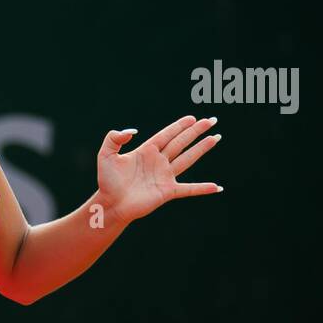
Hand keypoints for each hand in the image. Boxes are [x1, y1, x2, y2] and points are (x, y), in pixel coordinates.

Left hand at [96, 115, 221, 224]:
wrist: (110, 204)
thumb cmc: (107, 181)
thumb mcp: (105, 155)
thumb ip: (113, 138)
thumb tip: (133, 131)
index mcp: (146, 151)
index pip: (166, 135)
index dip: (180, 126)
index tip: (193, 118)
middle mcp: (158, 161)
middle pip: (181, 142)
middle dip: (196, 131)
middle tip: (212, 120)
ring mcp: (164, 176)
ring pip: (188, 159)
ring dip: (202, 148)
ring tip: (215, 138)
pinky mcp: (167, 191)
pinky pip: (188, 189)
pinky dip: (202, 188)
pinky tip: (216, 187)